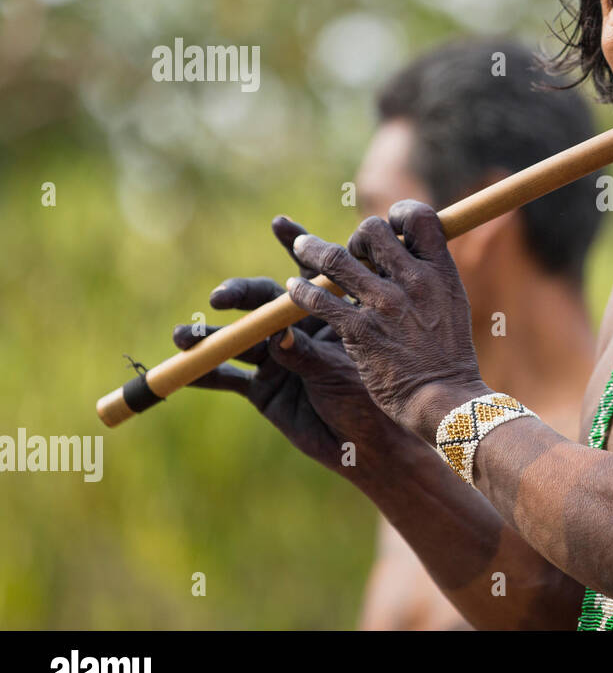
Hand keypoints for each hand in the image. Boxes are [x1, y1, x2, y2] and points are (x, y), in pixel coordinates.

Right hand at [174, 217, 405, 474]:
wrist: (369, 448)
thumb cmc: (369, 402)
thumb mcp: (339, 372)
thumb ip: (306, 353)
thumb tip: (275, 334)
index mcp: (328, 314)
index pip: (310, 273)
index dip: (295, 246)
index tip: (281, 223)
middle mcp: (299, 330)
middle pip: (263, 301)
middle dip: (240, 295)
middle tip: (221, 299)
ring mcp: (278, 358)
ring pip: (239, 338)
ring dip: (210, 336)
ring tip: (185, 337)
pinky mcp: (263, 389)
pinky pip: (227, 378)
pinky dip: (204, 374)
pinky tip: (182, 369)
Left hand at [283, 200, 489, 439]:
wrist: (446, 398)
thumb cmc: (450, 357)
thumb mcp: (453, 305)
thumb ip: (431, 278)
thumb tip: (410, 256)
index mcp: (441, 272)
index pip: (420, 218)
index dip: (399, 214)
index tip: (390, 227)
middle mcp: (414, 281)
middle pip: (373, 231)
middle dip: (357, 237)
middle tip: (352, 253)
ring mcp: (385, 305)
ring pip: (337, 260)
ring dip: (312, 250)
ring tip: (299, 246)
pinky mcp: (360, 332)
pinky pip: (320, 301)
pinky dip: (301, 292)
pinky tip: (293, 290)